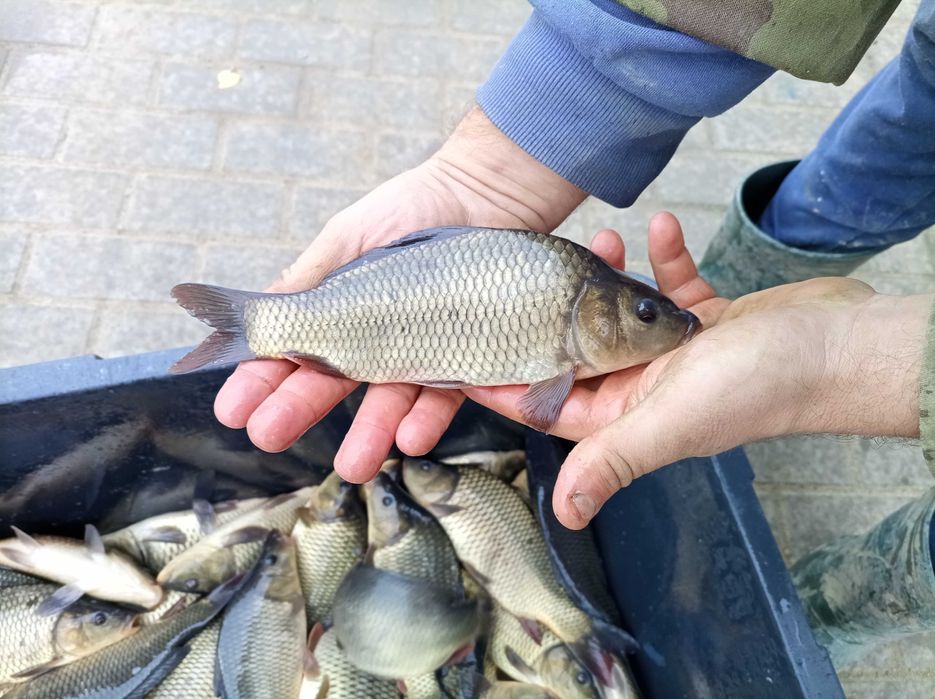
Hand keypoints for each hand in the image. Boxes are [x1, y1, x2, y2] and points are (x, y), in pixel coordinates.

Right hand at [212, 108, 584, 481]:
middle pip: (330, 385)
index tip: (233, 408)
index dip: (259, 381)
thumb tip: (258, 310)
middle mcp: (373, 341)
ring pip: (386, 403)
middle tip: (268, 436)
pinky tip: (410, 437)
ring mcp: (416, 355)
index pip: (290, 352)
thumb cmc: (411, 209)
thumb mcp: (349, 237)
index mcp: (338, 312)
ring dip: (368, 434)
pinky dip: (426, 419)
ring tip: (353, 464)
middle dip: (297, 412)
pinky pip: (443, 396)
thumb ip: (309, 275)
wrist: (487, 197)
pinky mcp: (463, 361)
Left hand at [467, 213, 931, 528]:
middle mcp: (645, 387)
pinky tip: (660, 227)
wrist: (838, 347)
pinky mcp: (709, 322)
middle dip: (552, 310)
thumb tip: (565, 515)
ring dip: (608, 277)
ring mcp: (676, 353)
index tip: (466, 346)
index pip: (549, 401)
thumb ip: (612, 460)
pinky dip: (665, 259)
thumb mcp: (670, 421)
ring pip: (622, 314)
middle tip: (532, 271)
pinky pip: (673, 288)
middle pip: (579, 350)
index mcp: (626, 417)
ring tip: (602, 240)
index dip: (506, 378)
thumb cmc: (759, 387)